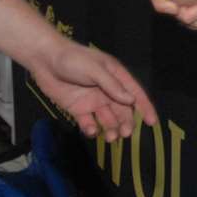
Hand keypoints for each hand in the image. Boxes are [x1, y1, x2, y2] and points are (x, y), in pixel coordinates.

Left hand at [30, 38, 157, 139]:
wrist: (44, 60)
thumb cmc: (72, 59)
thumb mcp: (95, 69)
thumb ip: (112, 85)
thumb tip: (131, 101)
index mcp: (115, 76)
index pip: (135, 93)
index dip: (145, 107)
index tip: (153, 122)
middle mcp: (106, 90)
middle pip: (122, 110)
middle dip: (127, 123)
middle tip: (125, 133)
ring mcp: (92, 101)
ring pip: (108, 119)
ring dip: (112, 129)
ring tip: (111, 137)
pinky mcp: (78, 109)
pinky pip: (89, 123)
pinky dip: (92, 129)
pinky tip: (92, 130)